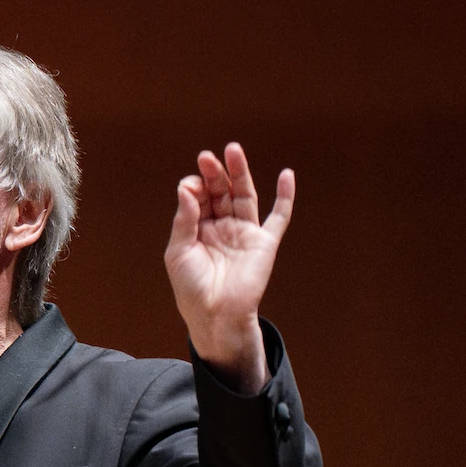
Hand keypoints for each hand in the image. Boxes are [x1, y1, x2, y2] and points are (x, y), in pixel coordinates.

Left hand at [164, 142, 293, 393]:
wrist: (214, 315)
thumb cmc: (191, 288)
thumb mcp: (178, 252)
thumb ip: (184, 220)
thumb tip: (187, 187)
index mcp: (198, 228)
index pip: (199, 197)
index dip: (194, 187)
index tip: (189, 187)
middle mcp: (222, 226)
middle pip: (221, 191)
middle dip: (214, 173)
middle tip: (208, 157)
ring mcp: (244, 232)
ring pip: (245, 196)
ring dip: (240, 173)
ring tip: (233, 150)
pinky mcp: (264, 242)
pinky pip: (279, 216)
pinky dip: (285, 196)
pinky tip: (287, 175)